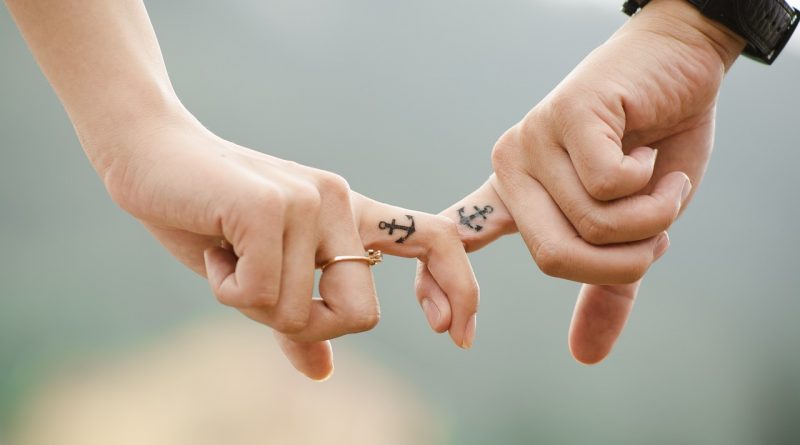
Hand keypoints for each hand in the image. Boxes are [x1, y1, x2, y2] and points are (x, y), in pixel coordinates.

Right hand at [100, 115, 478, 379]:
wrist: (149, 157)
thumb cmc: (206, 218)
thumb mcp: (259, 278)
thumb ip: (296, 321)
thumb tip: (323, 373)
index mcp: (349, 216)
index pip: (436, 240)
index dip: (459, 288)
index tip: (455, 336)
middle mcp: (340, 202)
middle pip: (362, 314)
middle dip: (308, 327)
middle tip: (259, 294)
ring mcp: (310, 201)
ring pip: (304, 311)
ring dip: (253, 305)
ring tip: (226, 256)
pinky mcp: (273, 206)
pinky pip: (265, 293)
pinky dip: (228, 290)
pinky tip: (212, 249)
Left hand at [420, 0, 745, 362]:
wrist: (679, 65)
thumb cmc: (654, 144)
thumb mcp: (632, 228)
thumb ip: (606, 285)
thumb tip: (584, 357)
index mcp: (514, 196)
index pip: (458, 241)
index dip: (439, 286)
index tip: (447, 332)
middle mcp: (511, 168)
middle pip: (554, 256)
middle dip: (624, 259)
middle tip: (658, 233)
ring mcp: (533, 140)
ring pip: (590, 223)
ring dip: (650, 217)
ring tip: (661, 182)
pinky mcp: (565, 115)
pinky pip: (606, 185)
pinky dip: (651, 183)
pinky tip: (649, 150)